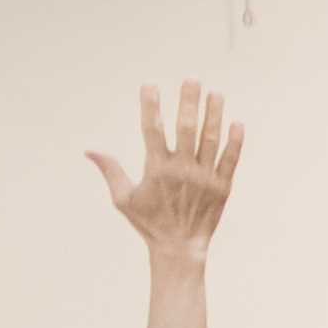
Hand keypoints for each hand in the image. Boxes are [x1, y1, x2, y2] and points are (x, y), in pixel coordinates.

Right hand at [88, 84, 244, 252]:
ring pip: (211, 140)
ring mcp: (205, 178)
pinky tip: (237, 123)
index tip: (150, 85)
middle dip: (188, 102)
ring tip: (216, 94)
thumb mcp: (123, 199)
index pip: (152, 130)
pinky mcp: (223, 187)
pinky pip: (231, 160)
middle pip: (186, 128)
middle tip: (192, 80)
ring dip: (214, 115)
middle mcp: (182, 170)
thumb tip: (90, 150)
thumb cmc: (148, 223)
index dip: (150, 106)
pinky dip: (235, 142)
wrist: (179, 247)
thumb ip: (110, 171)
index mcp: (157, 169)